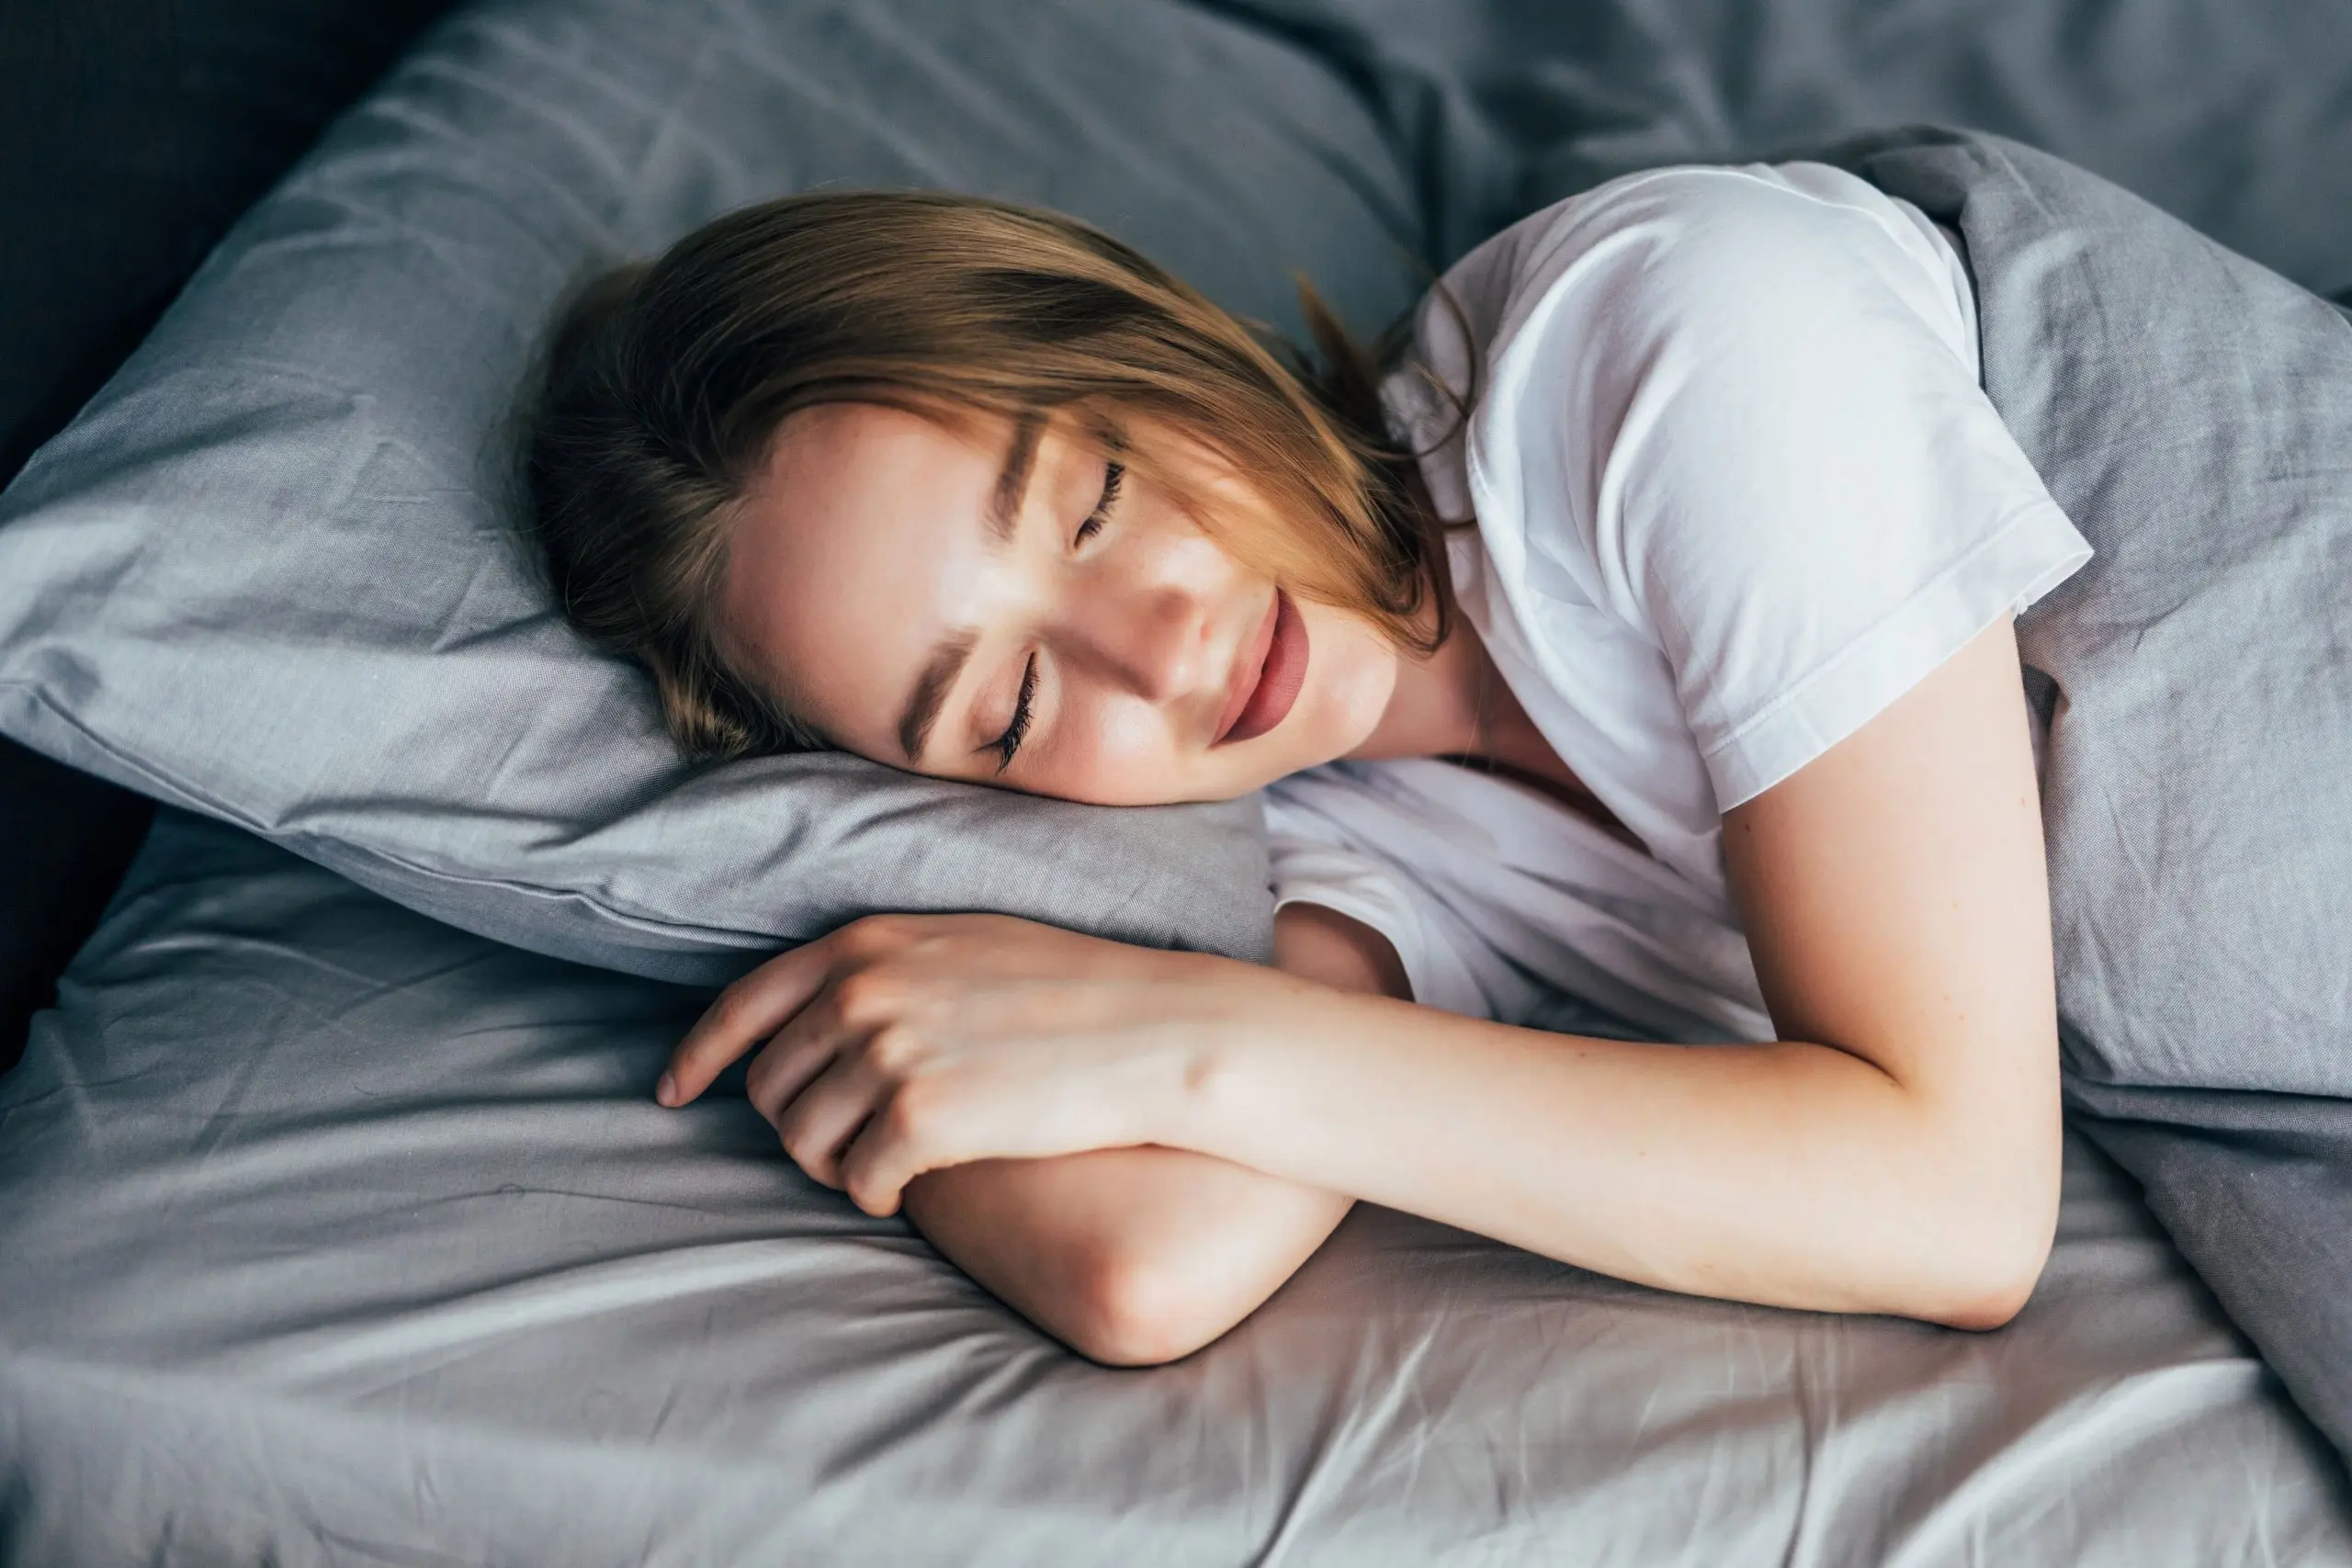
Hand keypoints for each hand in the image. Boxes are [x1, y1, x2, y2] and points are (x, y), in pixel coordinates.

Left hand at [658, 913, 1289, 1216]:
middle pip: (768, 1087)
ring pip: (802, 1143)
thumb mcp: (962, 944)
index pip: (744, 1003)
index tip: (676, 1092)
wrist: (1156, 1031)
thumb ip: (882, 968)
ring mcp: (885, 1053)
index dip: (700, 1055)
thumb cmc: (1075, 990)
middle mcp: (860, 991)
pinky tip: (921, 1179)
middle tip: (854, 1143)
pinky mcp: (917, 1119)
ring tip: (895, 1160)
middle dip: (798, 1125)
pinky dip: (878, 1194)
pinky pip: (856, 1183)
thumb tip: (820, 1014)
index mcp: (865, 944)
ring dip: (838, 1165)